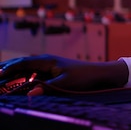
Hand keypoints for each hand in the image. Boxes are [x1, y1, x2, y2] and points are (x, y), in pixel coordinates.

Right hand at [0, 54, 127, 94]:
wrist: (99, 74)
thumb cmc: (83, 77)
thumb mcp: (66, 83)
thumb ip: (48, 87)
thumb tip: (30, 93)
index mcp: (47, 61)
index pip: (22, 63)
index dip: (8, 69)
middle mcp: (45, 61)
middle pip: (20, 64)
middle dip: (6, 69)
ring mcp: (48, 66)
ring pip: (25, 68)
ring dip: (12, 72)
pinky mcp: (51, 72)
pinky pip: (31, 73)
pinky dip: (21, 76)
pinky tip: (16, 81)